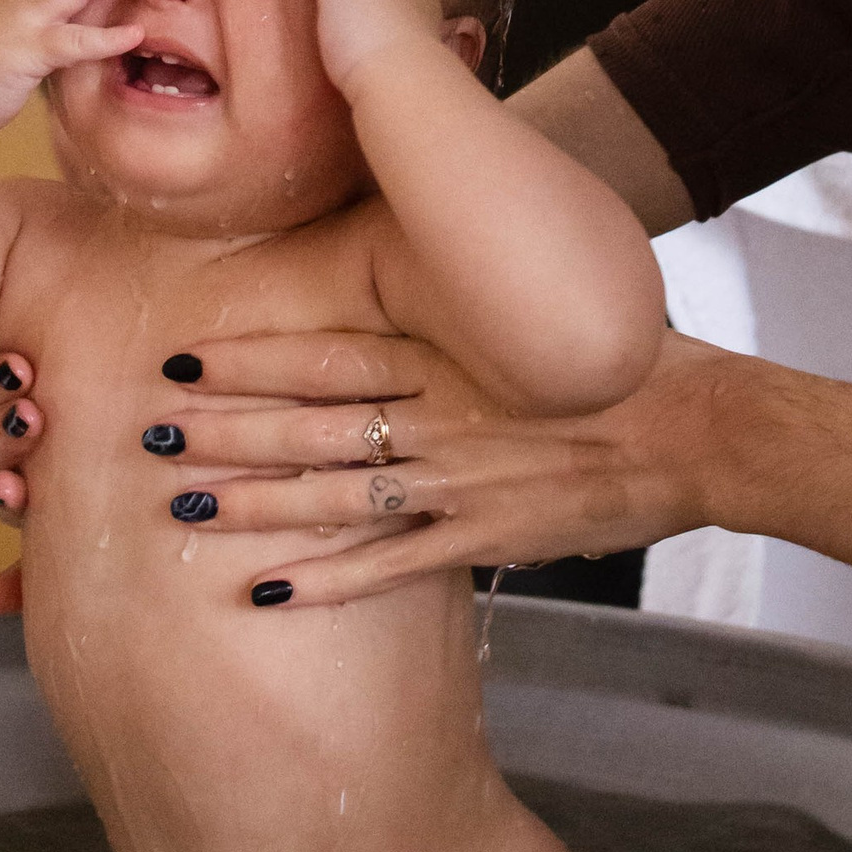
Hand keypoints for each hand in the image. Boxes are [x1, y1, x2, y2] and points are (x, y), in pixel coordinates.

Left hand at [133, 328, 851, 603]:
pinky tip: (266, 590)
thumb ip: (450, 301)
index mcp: (448, 352)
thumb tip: (394, 261)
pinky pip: (390, 566)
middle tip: (153, 432)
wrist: (697, 428)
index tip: (187, 357)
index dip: (253, 356)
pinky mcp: (485, 536)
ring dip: (256, 504)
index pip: (330, 350)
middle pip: (314, 423)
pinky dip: (326, 581)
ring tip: (184, 507)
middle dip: (230, 430)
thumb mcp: (521, 310)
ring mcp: (461, 481)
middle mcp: (441, 415)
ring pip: (336, 495)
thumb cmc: (613, 358)